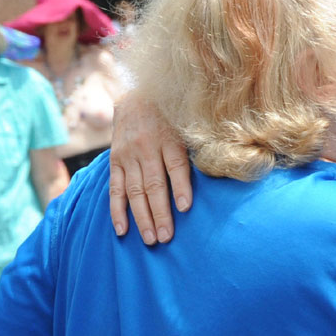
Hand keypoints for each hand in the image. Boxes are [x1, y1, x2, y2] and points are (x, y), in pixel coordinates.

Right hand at [108, 94, 192, 243]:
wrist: (138, 95)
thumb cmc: (173, 116)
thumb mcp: (187, 124)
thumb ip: (197, 146)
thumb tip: (220, 167)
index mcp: (170, 138)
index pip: (176, 166)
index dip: (180, 187)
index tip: (185, 207)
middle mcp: (147, 148)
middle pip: (154, 185)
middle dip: (160, 213)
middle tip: (165, 237)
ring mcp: (129, 156)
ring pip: (135, 191)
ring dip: (143, 217)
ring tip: (151, 239)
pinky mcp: (115, 161)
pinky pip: (115, 189)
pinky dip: (117, 210)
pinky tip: (122, 230)